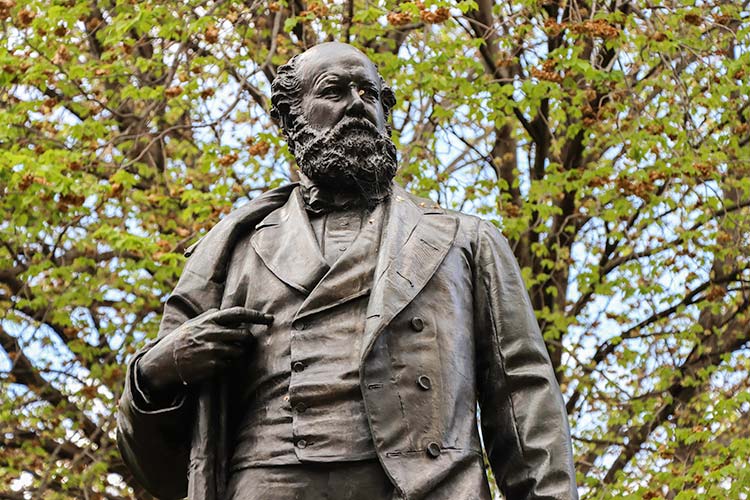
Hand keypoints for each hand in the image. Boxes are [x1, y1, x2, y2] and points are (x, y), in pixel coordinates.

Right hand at [137, 307, 273, 396]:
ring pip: (240, 351)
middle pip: (244, 335)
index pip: (238, 313)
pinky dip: (229, 364)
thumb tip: (230, 313)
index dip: (256, 315)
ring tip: (226, 354)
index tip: (269, 319)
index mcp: (209, 320)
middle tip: (244, 343)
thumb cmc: (180, 340)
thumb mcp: (193, 323)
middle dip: (247, 340)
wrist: (162, 362)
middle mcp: (212, 333)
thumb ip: (211, 317)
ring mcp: (213, 350)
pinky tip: (216, 363)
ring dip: (238, 353)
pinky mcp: (212, 365)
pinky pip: (231, 364)